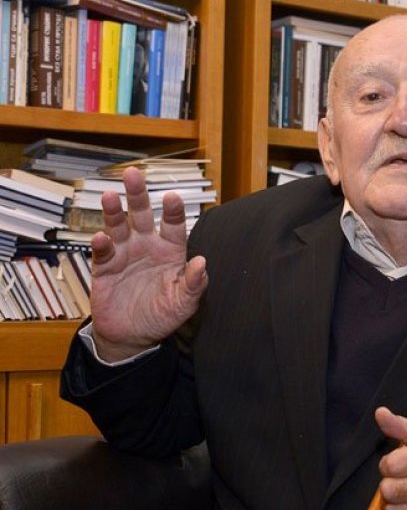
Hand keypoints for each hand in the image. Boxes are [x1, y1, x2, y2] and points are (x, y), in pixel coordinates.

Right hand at [89, 167, 207, 361]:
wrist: (133, 335)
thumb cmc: (163, 315)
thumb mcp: (184, 303)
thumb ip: (194, 284)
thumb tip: (202, 263)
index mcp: (170, 251)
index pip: (174, 226)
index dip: (173, 211)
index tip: (173, 197)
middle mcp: (147, 246)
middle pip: (142, 215)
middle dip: (138, 195)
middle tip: (134, 175)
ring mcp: (124, 255)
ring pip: (119, 227)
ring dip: (114, 212)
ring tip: (110, 196)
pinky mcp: (105, 268)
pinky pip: (103, 253)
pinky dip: (101, 245)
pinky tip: (101, 237)